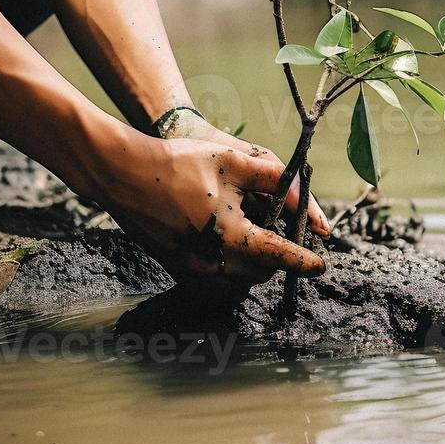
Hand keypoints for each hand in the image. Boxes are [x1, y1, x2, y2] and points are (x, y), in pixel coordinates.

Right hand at [93, 131, 326, 283]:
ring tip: (257, 239)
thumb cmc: (178, 163)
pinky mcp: (177, 271)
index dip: (304, 261)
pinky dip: (232, 269)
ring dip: (255, 266)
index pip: (279, 256)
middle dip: (279, 259)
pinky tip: (230, 245)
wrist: (123, 175)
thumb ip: (274, 179)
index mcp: (229, 236)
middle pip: (261, 273)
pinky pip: (216, 281)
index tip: (321, 265)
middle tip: (285, 237)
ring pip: (239, 282)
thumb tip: (303, 198)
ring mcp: (191, 271)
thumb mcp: (232, 161)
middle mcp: (210, 262)